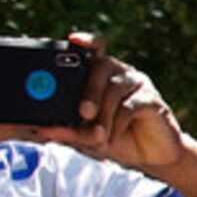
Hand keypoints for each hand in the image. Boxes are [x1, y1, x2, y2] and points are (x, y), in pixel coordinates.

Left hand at [46, 35, 187, 171]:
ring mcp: (139, 84)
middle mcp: (121, 73)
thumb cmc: (118, 139)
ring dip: (103, 113)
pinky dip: (118, 123)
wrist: (150, 158)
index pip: (94, 49)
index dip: (86, 41)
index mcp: (102, 75)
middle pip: (102, 66)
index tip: (73, 39)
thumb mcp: (87, 137)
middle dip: (90, 91)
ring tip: (98, 135)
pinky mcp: (153, 100)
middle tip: (83, 113)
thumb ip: (68, 131)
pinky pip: (131, 105)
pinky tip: (115, 136)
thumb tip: (43, 130)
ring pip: (115, 87)